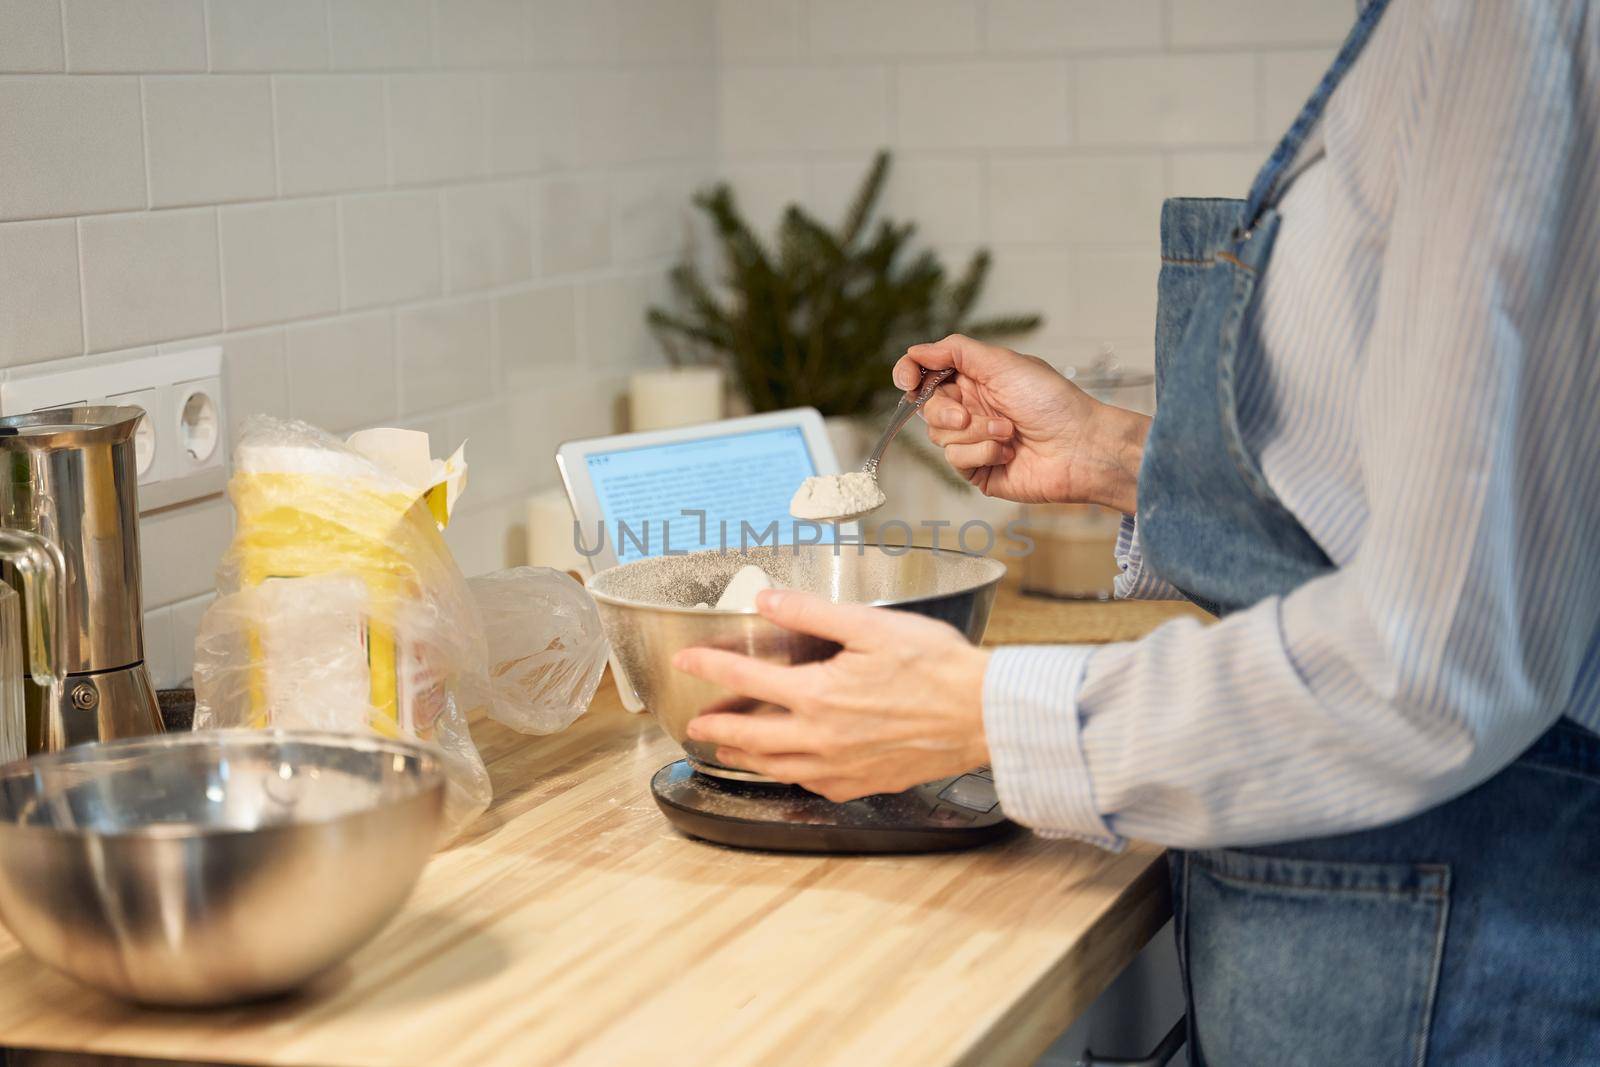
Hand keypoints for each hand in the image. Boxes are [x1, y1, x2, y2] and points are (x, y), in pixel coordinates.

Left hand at [672, 588, 989, 802]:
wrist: (981, 715)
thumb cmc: (935, 667)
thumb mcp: (870, 626)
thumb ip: (811, 613)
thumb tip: (767, 599)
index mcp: (817, 695)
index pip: (744, 680)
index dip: (707, 667)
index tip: (685, 660)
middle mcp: (820, 738)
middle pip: (749, 737)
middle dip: (716, 728)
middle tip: (694, 725)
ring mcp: (840, 768)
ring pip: (777, 767)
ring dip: (745, 757)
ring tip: (729, 750)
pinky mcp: (863, 784)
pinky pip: (812, 785)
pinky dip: (790, 775)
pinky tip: (791, 767)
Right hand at [894, 334, 1148, 512]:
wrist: (1080, 447)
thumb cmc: (1052, 401)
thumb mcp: (1003, 363)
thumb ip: (956, 352)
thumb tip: (917, 350)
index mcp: (976, 378)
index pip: (927, 373)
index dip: (910, 374)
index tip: (907, 380)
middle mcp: (972, 408)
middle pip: (927, 407)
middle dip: (946, 412)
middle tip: (968, 415)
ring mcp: (974, 440)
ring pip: (939, 436)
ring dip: (974, 433)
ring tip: (1008, 432)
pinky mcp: (978, 469)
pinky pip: (956, 459)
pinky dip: (983, 452)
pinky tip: (1009, 451)